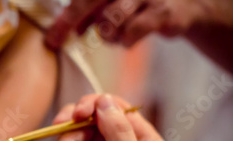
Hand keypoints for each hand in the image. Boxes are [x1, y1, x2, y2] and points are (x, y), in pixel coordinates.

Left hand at [45, 0, 231, 48]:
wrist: (185, 3)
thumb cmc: (141, 2)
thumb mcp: (112, 3)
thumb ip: (91, 13)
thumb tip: (71, 30)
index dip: (64, 18)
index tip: (51, 39)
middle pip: (89, 0)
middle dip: (70, 22)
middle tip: (59, 40)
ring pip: (110, 21)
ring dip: (106, 34)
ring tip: (112, 34)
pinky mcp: (163, 11)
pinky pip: (133, 32)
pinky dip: (126, 41)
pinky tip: (128, 40)